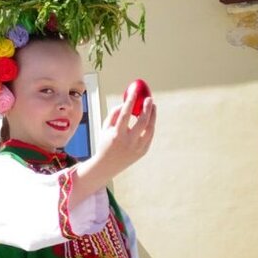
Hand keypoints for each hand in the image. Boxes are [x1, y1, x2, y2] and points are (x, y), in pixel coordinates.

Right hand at [67, 83, 155, 208]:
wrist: (107, 165)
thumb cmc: (105, 142)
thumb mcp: (104, 128)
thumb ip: (114, 114)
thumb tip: (125, 103)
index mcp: (116, 135)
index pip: (125, 115)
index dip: (130, 102)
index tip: (134, 92)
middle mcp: (128, 141)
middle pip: (142, 121)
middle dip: (147, 108)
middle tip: (149, 98)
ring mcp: (137, 148)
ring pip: (150, 128)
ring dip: (152, 115)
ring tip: (152, 106)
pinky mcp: (143, 151)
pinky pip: (149, 135)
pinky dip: (150, 125)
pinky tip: (150, 118)